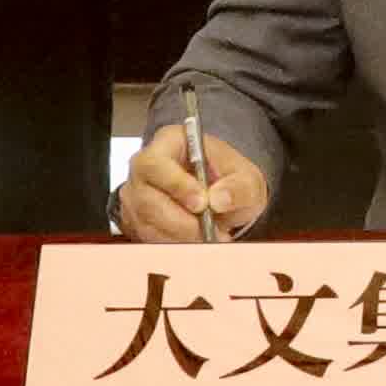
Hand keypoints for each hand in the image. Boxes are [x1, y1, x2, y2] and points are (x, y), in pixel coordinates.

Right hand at [119, 121, 268, 241]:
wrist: (224, 200)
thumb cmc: (230, 180)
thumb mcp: (248, 179)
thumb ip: (240, 187)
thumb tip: (219, 199)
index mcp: (169, 142)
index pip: (156, 163)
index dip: (176, 185)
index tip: (202, 203)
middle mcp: (145, 168)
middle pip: (147, 197)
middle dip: (181, 220)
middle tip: (211, 229)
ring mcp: (137, 196)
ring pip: (147, 222)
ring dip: (182, 235)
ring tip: (212, 235)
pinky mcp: (138, 220)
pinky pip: (150, 238)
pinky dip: (176, 243)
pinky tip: (198, 240)